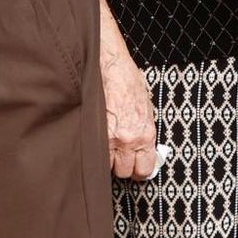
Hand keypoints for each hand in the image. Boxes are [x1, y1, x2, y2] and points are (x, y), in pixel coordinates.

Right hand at [102, 49, 158, 179]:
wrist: (109, 66)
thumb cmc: (127, 81)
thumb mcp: (145, 107)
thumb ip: (144, 130)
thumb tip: (145, 147)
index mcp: (145, 133)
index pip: (144, 169)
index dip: (139, 170)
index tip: (136, 169)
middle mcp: (128, 139)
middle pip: (124, 172)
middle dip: (122, 165)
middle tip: (120, 156)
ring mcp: (109, 139)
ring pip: (107, 167)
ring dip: (106, 160)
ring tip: (106, 147)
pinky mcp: (92, 133)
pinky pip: (93, 155)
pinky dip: (94, 152)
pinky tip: (95, 144)